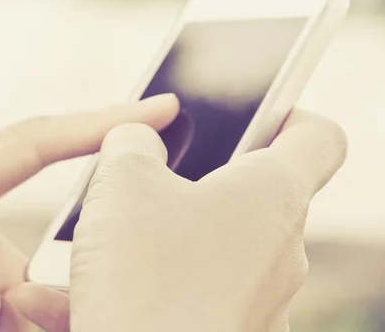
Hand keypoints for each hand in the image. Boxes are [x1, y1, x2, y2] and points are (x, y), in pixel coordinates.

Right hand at [70, 110, 346, 331]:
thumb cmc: (144, 279)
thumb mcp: (122, 182)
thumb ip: (133, 141)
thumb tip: (139, 138)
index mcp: (271, 194)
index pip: (316, 136)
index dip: (286, 113)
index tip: (250, 115)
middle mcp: (280, 248)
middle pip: (258, 191)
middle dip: (203, 177)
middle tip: (153, 175)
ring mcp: (262, 296)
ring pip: (223, 242)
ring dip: (174, 230)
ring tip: (116, 234)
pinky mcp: (233, 327)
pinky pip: (201, 286)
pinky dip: (162, 276)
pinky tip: (106, 283)